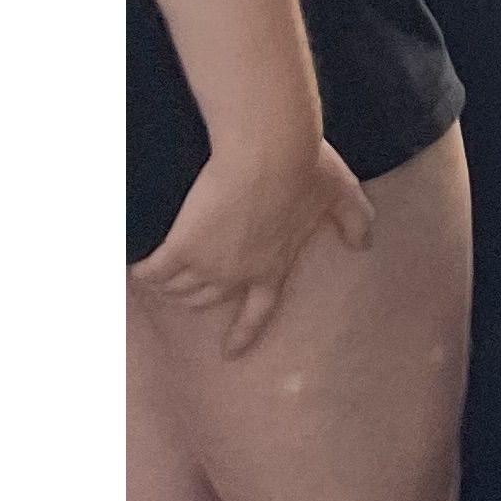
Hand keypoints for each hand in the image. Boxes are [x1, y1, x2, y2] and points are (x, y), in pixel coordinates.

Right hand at [132, 137, 372, 355]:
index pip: (260, 310)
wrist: (270, 148)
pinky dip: (142, 270)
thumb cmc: (307, 166)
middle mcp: (239, 274)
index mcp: (274, 265)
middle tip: (186, 280)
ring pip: (178, 287)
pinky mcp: (181, 247)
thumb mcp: (341, 193)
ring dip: (168, 281)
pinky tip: (135, 265)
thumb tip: (365, 243)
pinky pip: (153, 271)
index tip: (230, 353)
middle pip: (207, 298)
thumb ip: (355, 219)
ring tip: (159, 269)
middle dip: (197, 292)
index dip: (244, 332)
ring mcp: (208, 264)